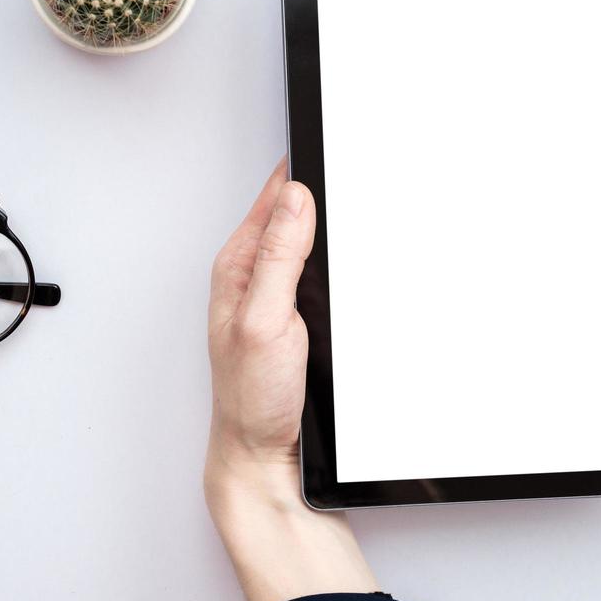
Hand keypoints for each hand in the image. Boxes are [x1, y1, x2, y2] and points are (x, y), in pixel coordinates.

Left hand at [205, 160, 377, 600]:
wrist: (267, 458)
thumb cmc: (252, 398)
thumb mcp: (263, 320)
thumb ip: (277, 257)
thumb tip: (295, 197)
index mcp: (239, 265)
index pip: (275, 195)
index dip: (305, 168)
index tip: (336, 141)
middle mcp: (257, 276)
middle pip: (297, 213)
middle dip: (327, 191)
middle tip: (360, 164)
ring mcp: (280, 297)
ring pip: (315, 244)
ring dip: (338, 230)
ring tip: (361, 202)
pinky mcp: (303, 320)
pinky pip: (326, 275)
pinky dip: (344, 265)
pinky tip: (359, 263)